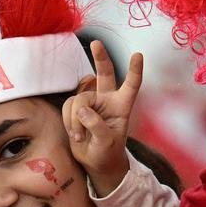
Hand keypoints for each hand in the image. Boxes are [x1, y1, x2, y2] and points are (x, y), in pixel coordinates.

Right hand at [62, 40, 142, 195]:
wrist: (95, 163)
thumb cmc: (108, 153)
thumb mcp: (107, 143)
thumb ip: (97, 126)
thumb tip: (83, 111)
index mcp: (122, 106)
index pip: (131, 85)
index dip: (134, 70)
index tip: (137, 55)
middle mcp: (107, 100)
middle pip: (104, 73)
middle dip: (100, 57)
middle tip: (95, 43)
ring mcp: (91, 103)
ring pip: (78, 98)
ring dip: (76, 119)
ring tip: (80, 137)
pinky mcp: (76, 110)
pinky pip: (68, 107)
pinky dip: (69, 121)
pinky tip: (75, 135)